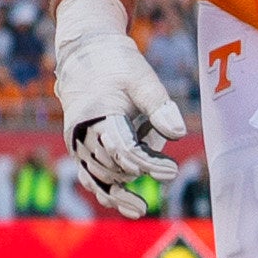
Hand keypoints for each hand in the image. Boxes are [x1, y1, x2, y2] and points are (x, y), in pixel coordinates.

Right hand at [47, 0, 182, 211]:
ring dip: (119, 189)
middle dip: (139, 170)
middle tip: (169, 170)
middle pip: (112, 165)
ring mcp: (77, 141)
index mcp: (97, 114)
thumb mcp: (143, 79)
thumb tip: (180, 133)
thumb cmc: (117, 63)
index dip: (149, 163)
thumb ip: (159, 107)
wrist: (85, 50)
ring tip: (141, 208)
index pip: (124, 149)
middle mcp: (82, 132)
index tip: (172, 170)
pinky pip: (89, 175)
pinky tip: (126, 207)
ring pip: (97, 176)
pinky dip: (104, 192)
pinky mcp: (79, 146)